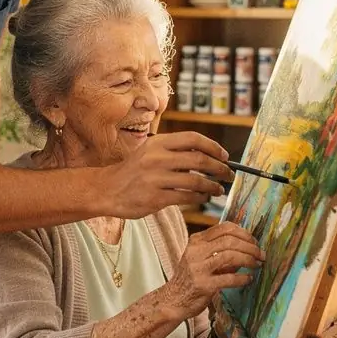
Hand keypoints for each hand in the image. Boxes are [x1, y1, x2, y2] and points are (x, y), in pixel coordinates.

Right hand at [100, 131, 231, 219]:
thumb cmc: (134, 171)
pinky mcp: (155, 198)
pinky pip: (186, 197)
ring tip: (219, 189)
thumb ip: (175, 151)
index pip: (193, 139)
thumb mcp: (150, 152)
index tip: (225, 156)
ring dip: (213, 186)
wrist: (107, 189)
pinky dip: (199, 198)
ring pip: (196, 181)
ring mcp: (156, 178)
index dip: (213, 147)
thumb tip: (209, 156)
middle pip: (199, 160)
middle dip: (219, 168)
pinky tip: (203, 198)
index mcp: (158, 143)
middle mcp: (157, 158)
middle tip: (228, 174)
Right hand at [165, 223, 263, 320]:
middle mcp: (196, 251)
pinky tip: (249, 279)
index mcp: (196, 241)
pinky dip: (243, 278)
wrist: (173, 300)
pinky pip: (229, 278)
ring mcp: (198, 268)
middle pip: (230, 240)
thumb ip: (220, 250)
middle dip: (250, 247)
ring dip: (248, 260)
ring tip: (257, 265)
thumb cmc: (191, 278)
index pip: (224, 228)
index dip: (244, 233)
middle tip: (261, 255)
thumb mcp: (201, 258)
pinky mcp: (203, 285)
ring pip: (230, 256)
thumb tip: (248, 246)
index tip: (254, 242)